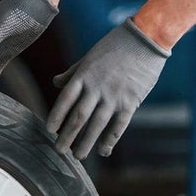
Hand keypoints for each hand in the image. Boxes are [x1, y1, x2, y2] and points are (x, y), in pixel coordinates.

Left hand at [47, 18, 170, 158]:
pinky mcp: (130, 102)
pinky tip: (103, 151)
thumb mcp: (90, 56)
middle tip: (59, 151)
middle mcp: (96, 88)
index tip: (49, 130)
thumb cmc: (115, 45)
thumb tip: (56, 83)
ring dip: (85, 143)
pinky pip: (118, 126)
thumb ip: (73, 72)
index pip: (65, 101)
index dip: (56, 117)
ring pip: (96, 125)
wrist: (145, 40)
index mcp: (83, 75)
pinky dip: (110, 140)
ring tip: (78, 156)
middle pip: (78, 117)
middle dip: (67, 136)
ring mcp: (113, 96)